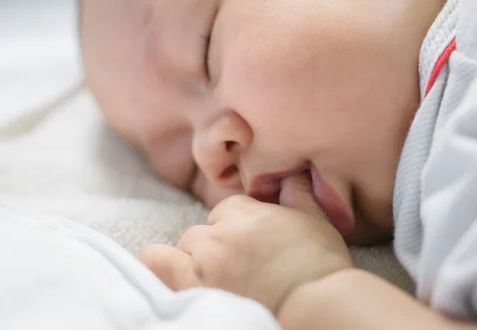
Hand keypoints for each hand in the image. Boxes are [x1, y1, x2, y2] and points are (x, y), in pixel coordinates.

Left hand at [139, 173, 353, 313]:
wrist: (316, 303)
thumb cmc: (320, 265)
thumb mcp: (316, 219)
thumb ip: (298, 191)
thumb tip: (294, 172)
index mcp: (245, 212)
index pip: (226, 210)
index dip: (238, 227)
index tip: (252, 244)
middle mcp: (219, 232)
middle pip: (203, 231)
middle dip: (215, 245)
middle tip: (237, 266)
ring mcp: (204, 260)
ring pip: (183, 247)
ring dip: (193, 259)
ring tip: (214, 278)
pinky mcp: (193, 286)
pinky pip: (156, 264)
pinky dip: (160, 266)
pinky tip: (175, 275)